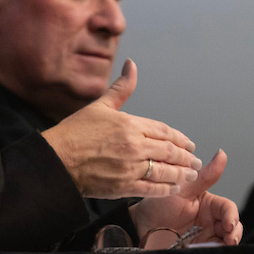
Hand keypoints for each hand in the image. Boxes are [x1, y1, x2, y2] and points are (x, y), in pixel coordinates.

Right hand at [42, 60, 202, 198]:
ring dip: (181, 173)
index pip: (163, 131)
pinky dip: (166, 189)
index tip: (189, 144)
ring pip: (165, 170)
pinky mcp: (124, 186)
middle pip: (169, 151)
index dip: (179, 138)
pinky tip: (174, 188)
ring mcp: (130, 167)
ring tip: (190, 175)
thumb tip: (132, 65)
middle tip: (196, 162)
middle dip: (186, 158)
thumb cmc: (75, 132)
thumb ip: (121, 88)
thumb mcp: (100, 106)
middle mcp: (134, 145)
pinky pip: (152, 188)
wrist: (57, 160)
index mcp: (130, 124)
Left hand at [130, 149, 242, 246]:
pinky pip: (212, 253)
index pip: (228, 208)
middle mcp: (211, 221)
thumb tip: (222, 154)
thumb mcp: (183, 188)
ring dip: (228, 245)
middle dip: (235, 233)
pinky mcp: (199, 250)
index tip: (229, 224)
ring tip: (223, 247)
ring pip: (226, 241)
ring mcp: (206, 237)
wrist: (140, 227)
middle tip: (230, 240)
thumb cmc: (159, 204)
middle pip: (232, 226)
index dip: (232, 216)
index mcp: (209, 204)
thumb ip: (205, 175)